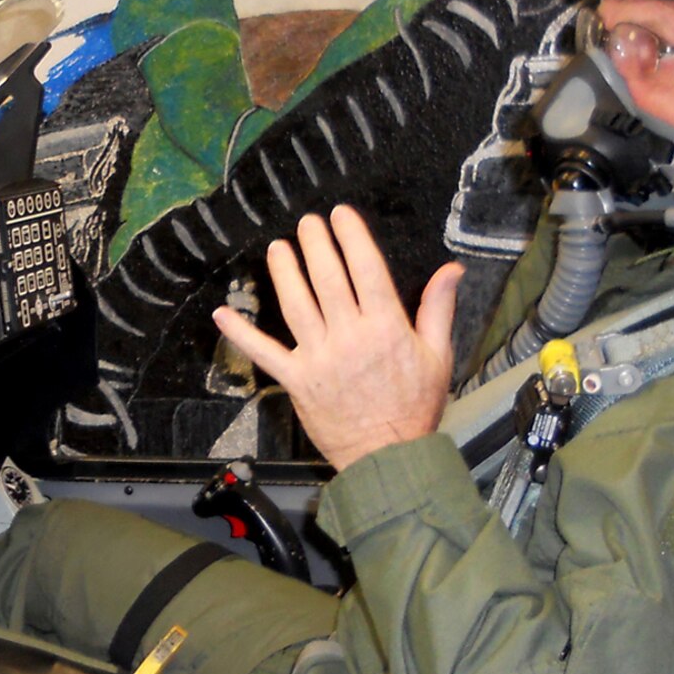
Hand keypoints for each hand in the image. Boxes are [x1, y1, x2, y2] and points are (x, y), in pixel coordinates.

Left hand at [213, 205, 461, 471]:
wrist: (389, 457)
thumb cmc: (414, 408)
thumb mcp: (438, 357)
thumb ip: (438, 309)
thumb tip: (451, 270)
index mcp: (386, 328)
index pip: (366, 270)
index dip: (351, 238)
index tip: (340, 216)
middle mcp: (350, 338)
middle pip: (327, 280)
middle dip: (315, 246)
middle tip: (307, 223)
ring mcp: (319, 359)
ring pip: (296, 306)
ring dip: (284, 273)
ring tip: (278, 249)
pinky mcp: (297, 380)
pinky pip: (264, 353)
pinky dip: (241, 334)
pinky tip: (222, 313)